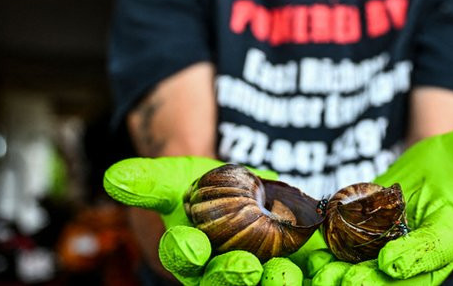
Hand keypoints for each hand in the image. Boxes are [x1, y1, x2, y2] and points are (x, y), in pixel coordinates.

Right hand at [103, 156, 314, 284]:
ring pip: (273, 283)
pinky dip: (328, 275)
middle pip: (229, 278)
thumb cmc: (197, 191)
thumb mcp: (173, 180)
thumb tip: (113, 177)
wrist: (238, 195)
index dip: (185, 250)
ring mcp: (264, 275)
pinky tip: (340, 271)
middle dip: (237, 276)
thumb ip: (146, 182)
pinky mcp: (301, 269)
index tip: (191, 243)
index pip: (182, 256)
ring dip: (282, 282)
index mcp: (189, 256)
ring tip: (291, 275)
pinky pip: (313, 275)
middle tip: (248, 268)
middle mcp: (224, 274)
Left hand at [308, 108, 452, 284]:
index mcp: (448, 237)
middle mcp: (414, 257)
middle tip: (341, 281)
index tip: (389, 263)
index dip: (413, 259)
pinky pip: (332, 259)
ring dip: (334, 278)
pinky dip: (314, 260)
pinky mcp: (351, 252)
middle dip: (366, 282)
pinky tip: (294, 257)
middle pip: (391, 281)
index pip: (433, 253)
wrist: (426, 181)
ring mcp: (380, 258)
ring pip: (357, 275)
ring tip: (314, 276)